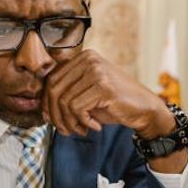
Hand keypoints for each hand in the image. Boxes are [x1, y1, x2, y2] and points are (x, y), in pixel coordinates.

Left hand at [43, 49, 175, 138]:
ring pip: (64, 101)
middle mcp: (89, 59)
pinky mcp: (103, 86)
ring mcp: (96, 71)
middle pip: (54, 89)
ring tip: (81, 130)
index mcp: (83, 57)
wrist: (145, 110)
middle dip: (56, 115)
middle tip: (66, 130)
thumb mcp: (87, 95)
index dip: (46, 103)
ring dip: (70, 122)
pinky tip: (94, 126)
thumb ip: (66, 95)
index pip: (52, 79)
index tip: (51, 120)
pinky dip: (83, 122)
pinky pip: (77, 108)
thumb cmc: (115, 104)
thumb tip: (43, 110)